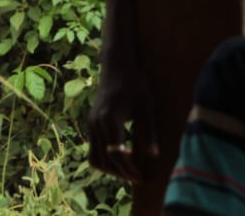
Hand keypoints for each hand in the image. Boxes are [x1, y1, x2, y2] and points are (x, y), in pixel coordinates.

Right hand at [88, 57, 159, 182]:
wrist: (116, 65)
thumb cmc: (134, 83)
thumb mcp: (145, 106)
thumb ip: (147, 131)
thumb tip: (153, 155)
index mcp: (109, 120)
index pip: (116, 154)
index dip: (129, 169)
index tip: (142, 179)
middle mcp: (96, 124)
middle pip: (104, 159)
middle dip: (121, 173)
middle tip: (138, 179)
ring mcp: (91, 123)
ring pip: (95, 157)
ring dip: (111, 168)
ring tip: (129, 171)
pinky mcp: (91, 122)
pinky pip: (94, 148)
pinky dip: (106, 158)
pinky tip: (122, 155)